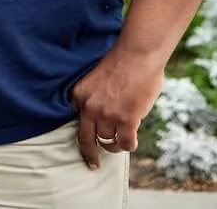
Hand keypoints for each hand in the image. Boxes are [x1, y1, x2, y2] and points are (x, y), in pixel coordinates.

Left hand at [70, 45, 164, 168]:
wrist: (138, 54)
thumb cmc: (123, 61)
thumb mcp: (97, 78)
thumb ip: (97, 97)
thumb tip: (106, 115)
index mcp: (79, 94)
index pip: (78, 119)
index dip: (88, 126)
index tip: (90, 134)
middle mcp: (89, 107)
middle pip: (85, 139)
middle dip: (89, 154)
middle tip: (93, 164)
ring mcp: (107, 115)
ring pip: (107, 142)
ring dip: (115, 144)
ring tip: (122, 141)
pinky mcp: (125, 121)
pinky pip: (125, 143)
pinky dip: (129, 145)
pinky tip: (132, 141)